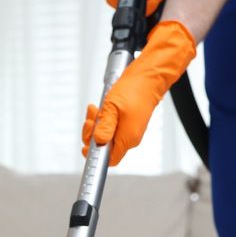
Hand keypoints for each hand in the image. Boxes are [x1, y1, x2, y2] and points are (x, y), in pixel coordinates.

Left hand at [82, 20, 196, 165]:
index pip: (109, 159)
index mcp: (127, 138)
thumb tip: (98, 141)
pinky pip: (111, 126)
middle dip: (92, 134)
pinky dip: (103, 118)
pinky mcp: (128, 122)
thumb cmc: (134, 89)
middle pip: (105, 146)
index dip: (95, 155)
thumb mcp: (112, 107)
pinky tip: (100, 109)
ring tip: (94, 110)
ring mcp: (129, 130)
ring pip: (106, 135)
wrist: (149, 77)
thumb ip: (104, 127)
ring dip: (97, 123)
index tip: (85, 145)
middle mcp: (129, 137)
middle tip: (91, 119)